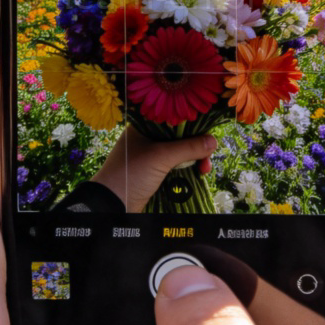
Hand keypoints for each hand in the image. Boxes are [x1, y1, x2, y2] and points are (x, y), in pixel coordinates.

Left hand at [92, 126, 215, 211]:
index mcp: (143, 127)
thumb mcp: (161, 156)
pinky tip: (196, 175)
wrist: (110, 204)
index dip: (192, 126)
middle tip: (206, 159)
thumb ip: (189, 147)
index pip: (173, 120)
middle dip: (196, 147)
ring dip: (193, 160)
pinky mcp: (152, 173)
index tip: (206, 137)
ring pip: (178, 153)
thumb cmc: (131, 173)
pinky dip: (186, 170)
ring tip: (203, 170)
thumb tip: (214, 141)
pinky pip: (174, 167)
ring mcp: (149, 157)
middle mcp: (146, 139)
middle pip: (179, 137)